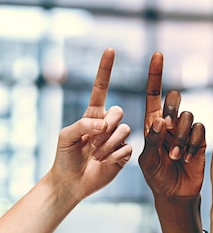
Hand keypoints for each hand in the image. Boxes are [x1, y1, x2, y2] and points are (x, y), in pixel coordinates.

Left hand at [50, 48, 131, 203]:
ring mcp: (117, 138)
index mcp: (92, 115)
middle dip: (107, 126)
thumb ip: (83, 124)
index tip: (110, 50)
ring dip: (108, 145)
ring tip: (96, 156)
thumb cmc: (64, 157)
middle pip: (118, 112)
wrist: (71, 183)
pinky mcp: (124, 153)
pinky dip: (114, 156)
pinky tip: (105, 162)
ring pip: (124, 130)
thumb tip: (103, 123)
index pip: (100, 87)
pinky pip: (127, 147)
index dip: (105, 69)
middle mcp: (107, 123)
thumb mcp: (65, 137)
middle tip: (92, 142)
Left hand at [138, 51, 205, 232]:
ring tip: (175, 156)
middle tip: (168, 128)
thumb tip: (161, 120)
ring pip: (188, 117)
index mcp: (153, 124)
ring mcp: (186, 131)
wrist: (175, 195)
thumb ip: (152, 140)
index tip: (157, 54)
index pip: (154, 94)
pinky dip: (193, 144)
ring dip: (181, 138)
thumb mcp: (147, 161)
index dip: (156, 74)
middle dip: (172, 110)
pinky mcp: (200, 139)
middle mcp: (170, 123)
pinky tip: (188, 158)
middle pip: (175, 100)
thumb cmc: (156, 178)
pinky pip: (200, 130)